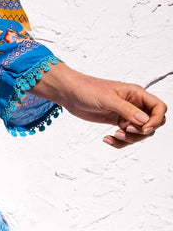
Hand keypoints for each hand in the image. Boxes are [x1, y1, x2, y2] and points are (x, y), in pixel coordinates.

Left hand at [47, 67, 166, 148]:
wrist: (70, 94)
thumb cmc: (87, 89)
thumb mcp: (107, 98)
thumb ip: (126, 109)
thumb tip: (145, 120)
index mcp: (136, 94)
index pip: (159, 107)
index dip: (156, 119)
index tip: (145, 128)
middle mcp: (134, 104)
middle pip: (152, 123)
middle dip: (142, 132)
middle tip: (125, 130)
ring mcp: (126, 114)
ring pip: (139, 133)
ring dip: (129, 139)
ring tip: (115, 135)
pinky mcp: (117, 122)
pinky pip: (126, 137)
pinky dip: (120, 142)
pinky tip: (107, 139)